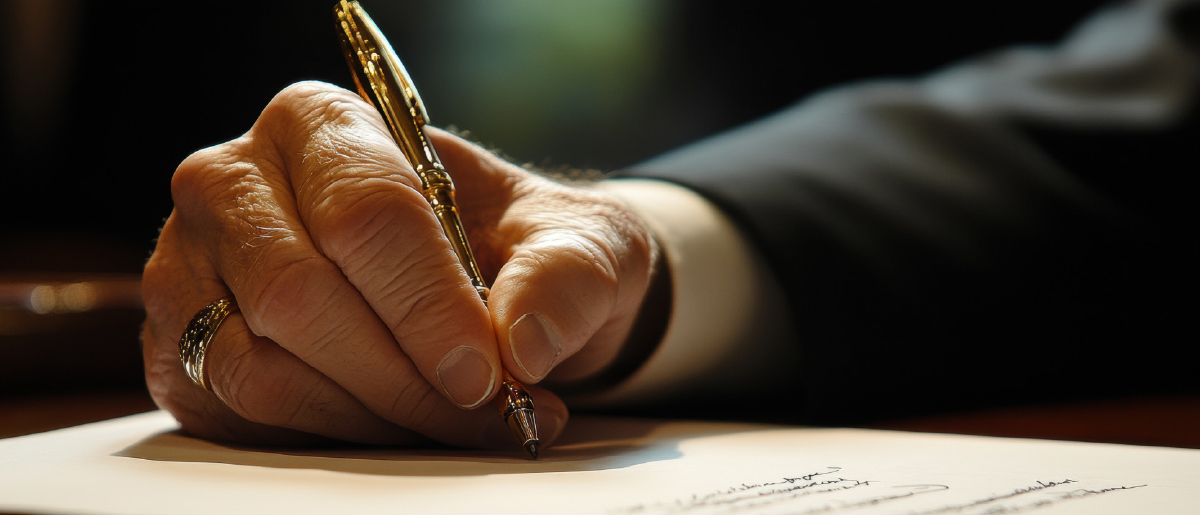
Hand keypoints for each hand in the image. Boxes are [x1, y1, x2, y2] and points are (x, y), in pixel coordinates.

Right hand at [141, 81, 663, 447]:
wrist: (487, 291)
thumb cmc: (521, 247)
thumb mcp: (579, 240)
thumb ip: (567, 275)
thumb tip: (524, 341)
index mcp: (321, 125)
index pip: (364, 215)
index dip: (428, 305)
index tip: (488, 371)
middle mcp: (234, 185)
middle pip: (297, 296)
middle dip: (404, 376)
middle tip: (486, 413)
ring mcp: (192, 268)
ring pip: (261, 368)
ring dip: (373, 417)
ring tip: (458, 422)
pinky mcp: (183, 348)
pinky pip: (243, 417)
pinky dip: (333, 438)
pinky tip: (397, 427)